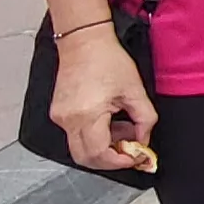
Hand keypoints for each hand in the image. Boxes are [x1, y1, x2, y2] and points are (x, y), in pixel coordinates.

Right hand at [48, 26, 158, 172]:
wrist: (84, 41)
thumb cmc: (107, 59)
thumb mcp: (135, 90)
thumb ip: (145, 120)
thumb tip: (143, 141)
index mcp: (87, 114)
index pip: (99, 155)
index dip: (119, 161)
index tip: (135, 157)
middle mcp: (69, 120)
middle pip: (86, 158)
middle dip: (110, 159)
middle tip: (129, 150)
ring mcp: (60, 117)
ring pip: (81, 148)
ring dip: (103, 146)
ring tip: (122, 127)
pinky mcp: (58, 113)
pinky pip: (76, 135)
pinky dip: (94, 135)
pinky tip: (109, 120)